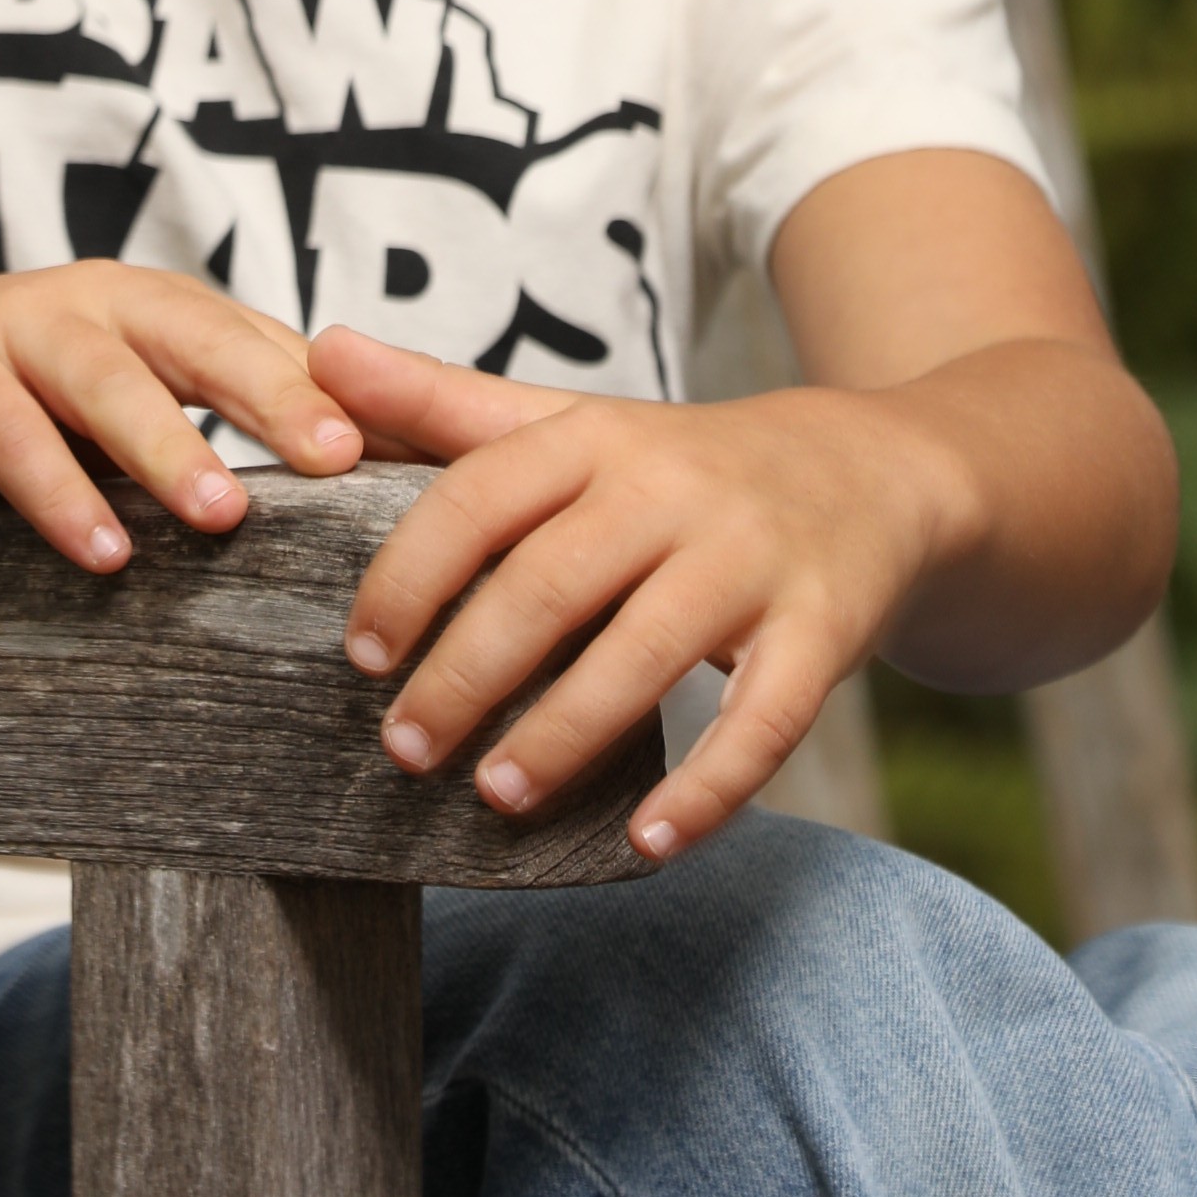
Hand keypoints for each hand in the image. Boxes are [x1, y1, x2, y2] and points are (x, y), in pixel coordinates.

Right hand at [0, 262, 362, 572]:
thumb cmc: (0, 395)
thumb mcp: (111, 403)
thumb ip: (202, 428)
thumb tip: (345, 495)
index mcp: (159, 310)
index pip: (271, 348)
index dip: (347, 399)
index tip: (420, 459)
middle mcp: (100, 302)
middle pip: (206, 340)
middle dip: (282, 397)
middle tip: (347, 462)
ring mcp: (17, 330)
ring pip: (109, 379)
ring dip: (170, 444)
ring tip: (226, 515)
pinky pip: (8, 433)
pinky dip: (57, 489)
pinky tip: (101, 550)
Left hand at [316, 328, 972, 862]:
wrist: (875, 468)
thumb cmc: (684, 465)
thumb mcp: (570, 424)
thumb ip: (443, 401)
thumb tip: (322, 352)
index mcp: (596, 438)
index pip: (479, 497)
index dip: (410, 576)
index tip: (358, 654)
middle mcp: (673, 491)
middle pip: (550, 583)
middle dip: (466, 672)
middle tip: (403, 749)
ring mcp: (753, 561)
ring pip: (645, 654)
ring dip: (563, 734)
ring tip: (496, 795)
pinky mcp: (825, 631)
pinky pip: (766, 721)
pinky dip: (708, 789)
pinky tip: (649, 843)